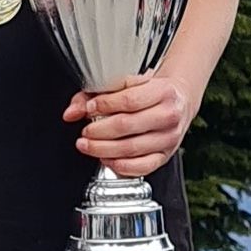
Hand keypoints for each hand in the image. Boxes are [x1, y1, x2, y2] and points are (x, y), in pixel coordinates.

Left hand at [65, 73, 192, 178]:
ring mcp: (168, 138)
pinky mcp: (165, 156)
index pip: (129, 100)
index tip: (89, 108)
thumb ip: (95, 94)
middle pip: (127, 126)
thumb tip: (72, 112)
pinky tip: (106, 158)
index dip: (104, 105)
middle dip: (98, 130)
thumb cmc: (150, 91)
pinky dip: (120, 165)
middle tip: (84, 131)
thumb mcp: (126, 84)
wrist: (178, 101)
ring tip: (87, 145)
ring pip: (131, 148)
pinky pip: (142, 167)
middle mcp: (169, 116)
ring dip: (103, 149)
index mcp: (163, 91)